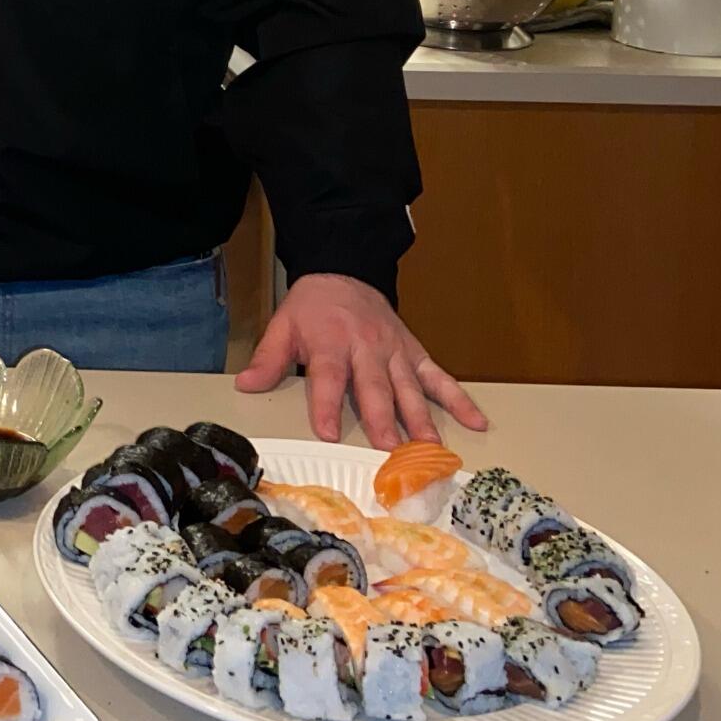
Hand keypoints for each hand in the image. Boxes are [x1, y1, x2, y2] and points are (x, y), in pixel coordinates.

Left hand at [234, 272, 487, 447]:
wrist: (345, 269)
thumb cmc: (313, 307)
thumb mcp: (283, 325)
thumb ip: (268, 358)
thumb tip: (245, 384)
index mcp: (331, 343)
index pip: (329, 378)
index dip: (328, 405)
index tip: (328, 432)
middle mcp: (367, 348)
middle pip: (375, 387)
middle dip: (382, 419)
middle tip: (391, 450)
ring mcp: (395, 351)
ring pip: (410, 388)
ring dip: (421, 419)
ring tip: (432, 449)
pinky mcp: (415, 353)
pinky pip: (439, 377)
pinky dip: (459, 399)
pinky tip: (476, 421)